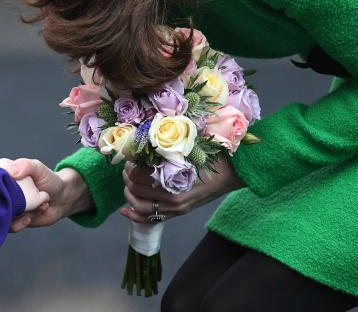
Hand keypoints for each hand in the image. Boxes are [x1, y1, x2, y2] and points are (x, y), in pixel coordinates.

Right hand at [1, 158, 92, 231]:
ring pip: (2, 214)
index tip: (6, 189)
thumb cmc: (49, 180)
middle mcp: (2, 192)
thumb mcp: (38, 168)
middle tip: (22, 200)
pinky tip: (30, 217)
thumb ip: (26, 166)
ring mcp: (8, 207)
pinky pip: (10, 226)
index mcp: (3, 176)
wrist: (62, 199)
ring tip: (37, 206)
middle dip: (8, 202)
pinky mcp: (14, 220)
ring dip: (19, 213)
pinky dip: (20, 223)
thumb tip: (11, 172)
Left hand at [119, 158, 243, 222]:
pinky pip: (151, 219)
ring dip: (129, 194)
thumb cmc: (213, 157)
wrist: (232, 173)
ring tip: (128, 181)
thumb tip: (145, 138)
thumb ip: (169, 147)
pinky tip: (124, 210)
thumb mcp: (190, 148)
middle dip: (127, 177)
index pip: (139, 175)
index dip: (130, 165)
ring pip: (139, 207)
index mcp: (175, 180)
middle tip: (128, 166)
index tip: (131, 156)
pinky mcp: (178, 212)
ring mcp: (176, 208)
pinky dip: (134, 216)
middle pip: (136, 190)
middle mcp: (173, 198)